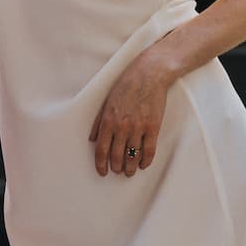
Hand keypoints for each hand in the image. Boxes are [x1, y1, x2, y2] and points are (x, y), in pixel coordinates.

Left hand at [89, 53, 173, 177]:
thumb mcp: (107, 102)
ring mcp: (138, 128)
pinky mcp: (153, 127)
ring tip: (130, 172)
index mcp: (108, 121)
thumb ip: (98, 122)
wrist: (148, 74)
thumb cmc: (126, 85)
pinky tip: (143, 164)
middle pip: (117, 156)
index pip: (101, 150)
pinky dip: (145, 161)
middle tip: (117, 171)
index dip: (101, 164)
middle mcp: (122, 127)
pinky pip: (149, 150)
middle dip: (116, 167)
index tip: (102, 171)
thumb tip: (92, 139)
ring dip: (130, 167)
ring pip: (132, 156)